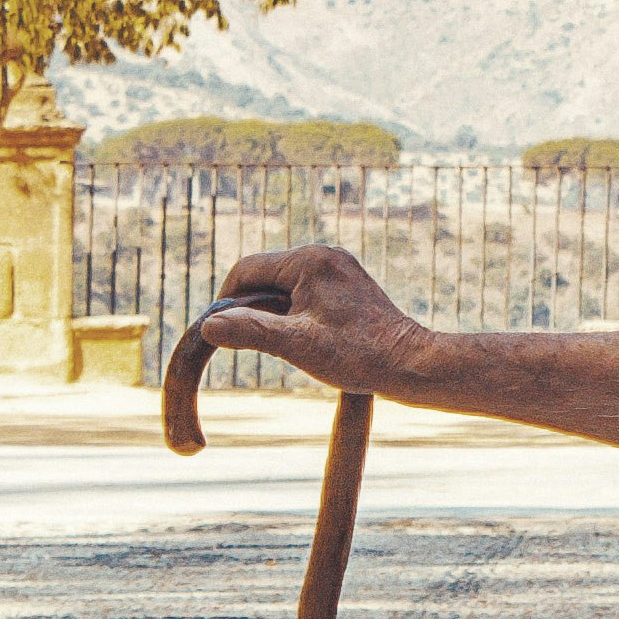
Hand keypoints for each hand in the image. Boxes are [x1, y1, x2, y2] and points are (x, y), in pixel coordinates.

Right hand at [199, 246, 429, 396]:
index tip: (217, 330)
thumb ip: (250, 332)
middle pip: (265, 276)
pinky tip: (303, 340)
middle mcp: (323, 255)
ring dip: (272, 313)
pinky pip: (305, 293)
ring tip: (281, 345)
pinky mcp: (347, 285)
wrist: (411, 364)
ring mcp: (338, 268)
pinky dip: (293, 314)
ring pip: (284, 286)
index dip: (225, 301)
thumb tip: (208, 327)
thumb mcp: (296, 345)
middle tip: (247, 342)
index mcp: (308, 260)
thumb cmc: (357, 355)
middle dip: (250, 308)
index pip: (246, 270)